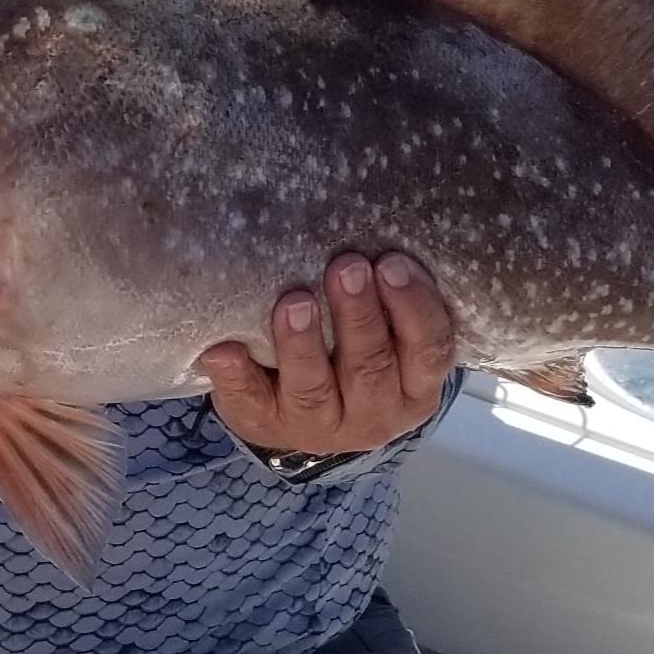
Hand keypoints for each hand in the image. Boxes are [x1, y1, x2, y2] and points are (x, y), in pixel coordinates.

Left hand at [199, 252, 454, 454]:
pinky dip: (238, 377)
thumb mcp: (387, 329)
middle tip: (346, 266)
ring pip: (314, 389)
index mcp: (414, 386)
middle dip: (358, 315)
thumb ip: (388, 291)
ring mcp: (320, 426)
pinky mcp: (268, 426)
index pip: (429, 349)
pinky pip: (252, 403)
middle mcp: (375, 413)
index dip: (414, 307)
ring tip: (294, 302)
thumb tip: (375, 227)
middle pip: (371, 367)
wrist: (298, 406)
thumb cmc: (351, 346)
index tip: (392, 262)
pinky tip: (224, 350)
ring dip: (303, 345)